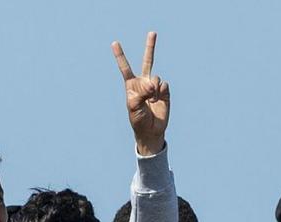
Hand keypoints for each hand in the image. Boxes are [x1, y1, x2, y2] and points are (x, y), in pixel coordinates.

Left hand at [112, 32, 169, 155]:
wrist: (151, 130)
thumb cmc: (138, 119)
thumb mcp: (133, 106)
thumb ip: (141, 93)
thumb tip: (154, 85)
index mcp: (132, 84)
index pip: (125, 67)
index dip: (120, 55)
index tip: (114, 43)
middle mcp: (144, 82)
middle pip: (148, 61)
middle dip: (150, 47)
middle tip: (152, 33)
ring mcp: (155, 86)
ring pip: (156, 77)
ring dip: (153, 88)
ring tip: (151, 99)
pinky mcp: (165, 92)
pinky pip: (164, 86)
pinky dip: (161, 93)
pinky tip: (158, 100)